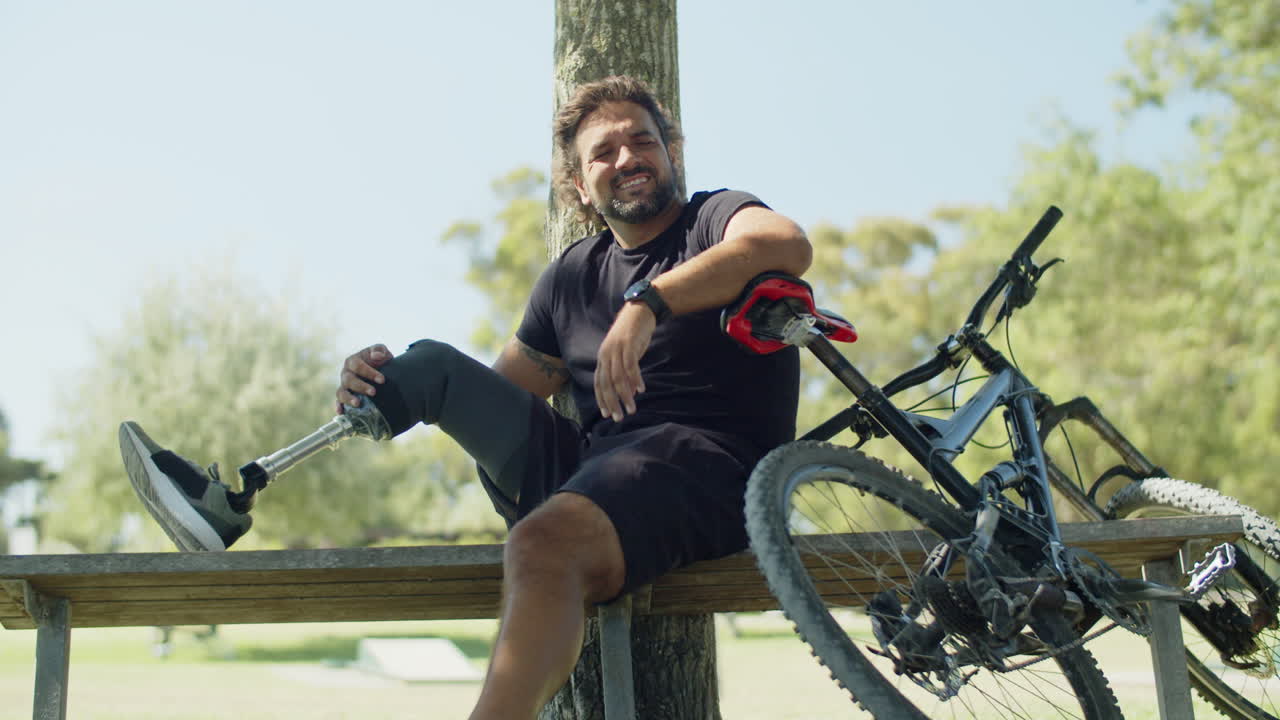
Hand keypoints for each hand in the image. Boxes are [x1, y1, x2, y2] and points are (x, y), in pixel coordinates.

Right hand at [336, 344, 390, 412]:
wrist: (378, 368)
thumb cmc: (378, 359)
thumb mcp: (380, 351)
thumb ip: (379, 349)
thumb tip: (377, 356)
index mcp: (353, 361)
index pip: (358, 366)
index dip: (369, 372)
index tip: (382, 380)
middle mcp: (346, 373)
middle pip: (349, 380)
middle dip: (361, 386)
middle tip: (373, 392)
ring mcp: (344, 385)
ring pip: (341, 392)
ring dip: (348, 398)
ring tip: (358, 404)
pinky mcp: (344, 395)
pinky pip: (339, 401)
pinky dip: (338, 406)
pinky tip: (342, 412)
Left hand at [594, 302, 655, 421]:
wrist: (639, 311)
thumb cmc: (632, 335)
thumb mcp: (624, 354)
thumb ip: (624, 371)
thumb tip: (631, 391)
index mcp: (603, 358)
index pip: (598, 383)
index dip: (601, 399)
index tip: (606, 414)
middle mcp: (606, 355)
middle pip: (606, 384)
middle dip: (612, 403)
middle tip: (618, 417)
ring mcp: (616, 350)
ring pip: (618, 378)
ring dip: (625, 396)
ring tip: (632, 408)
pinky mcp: (629, 345)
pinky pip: (631, 366)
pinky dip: (635, 380)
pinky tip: (641, 390)